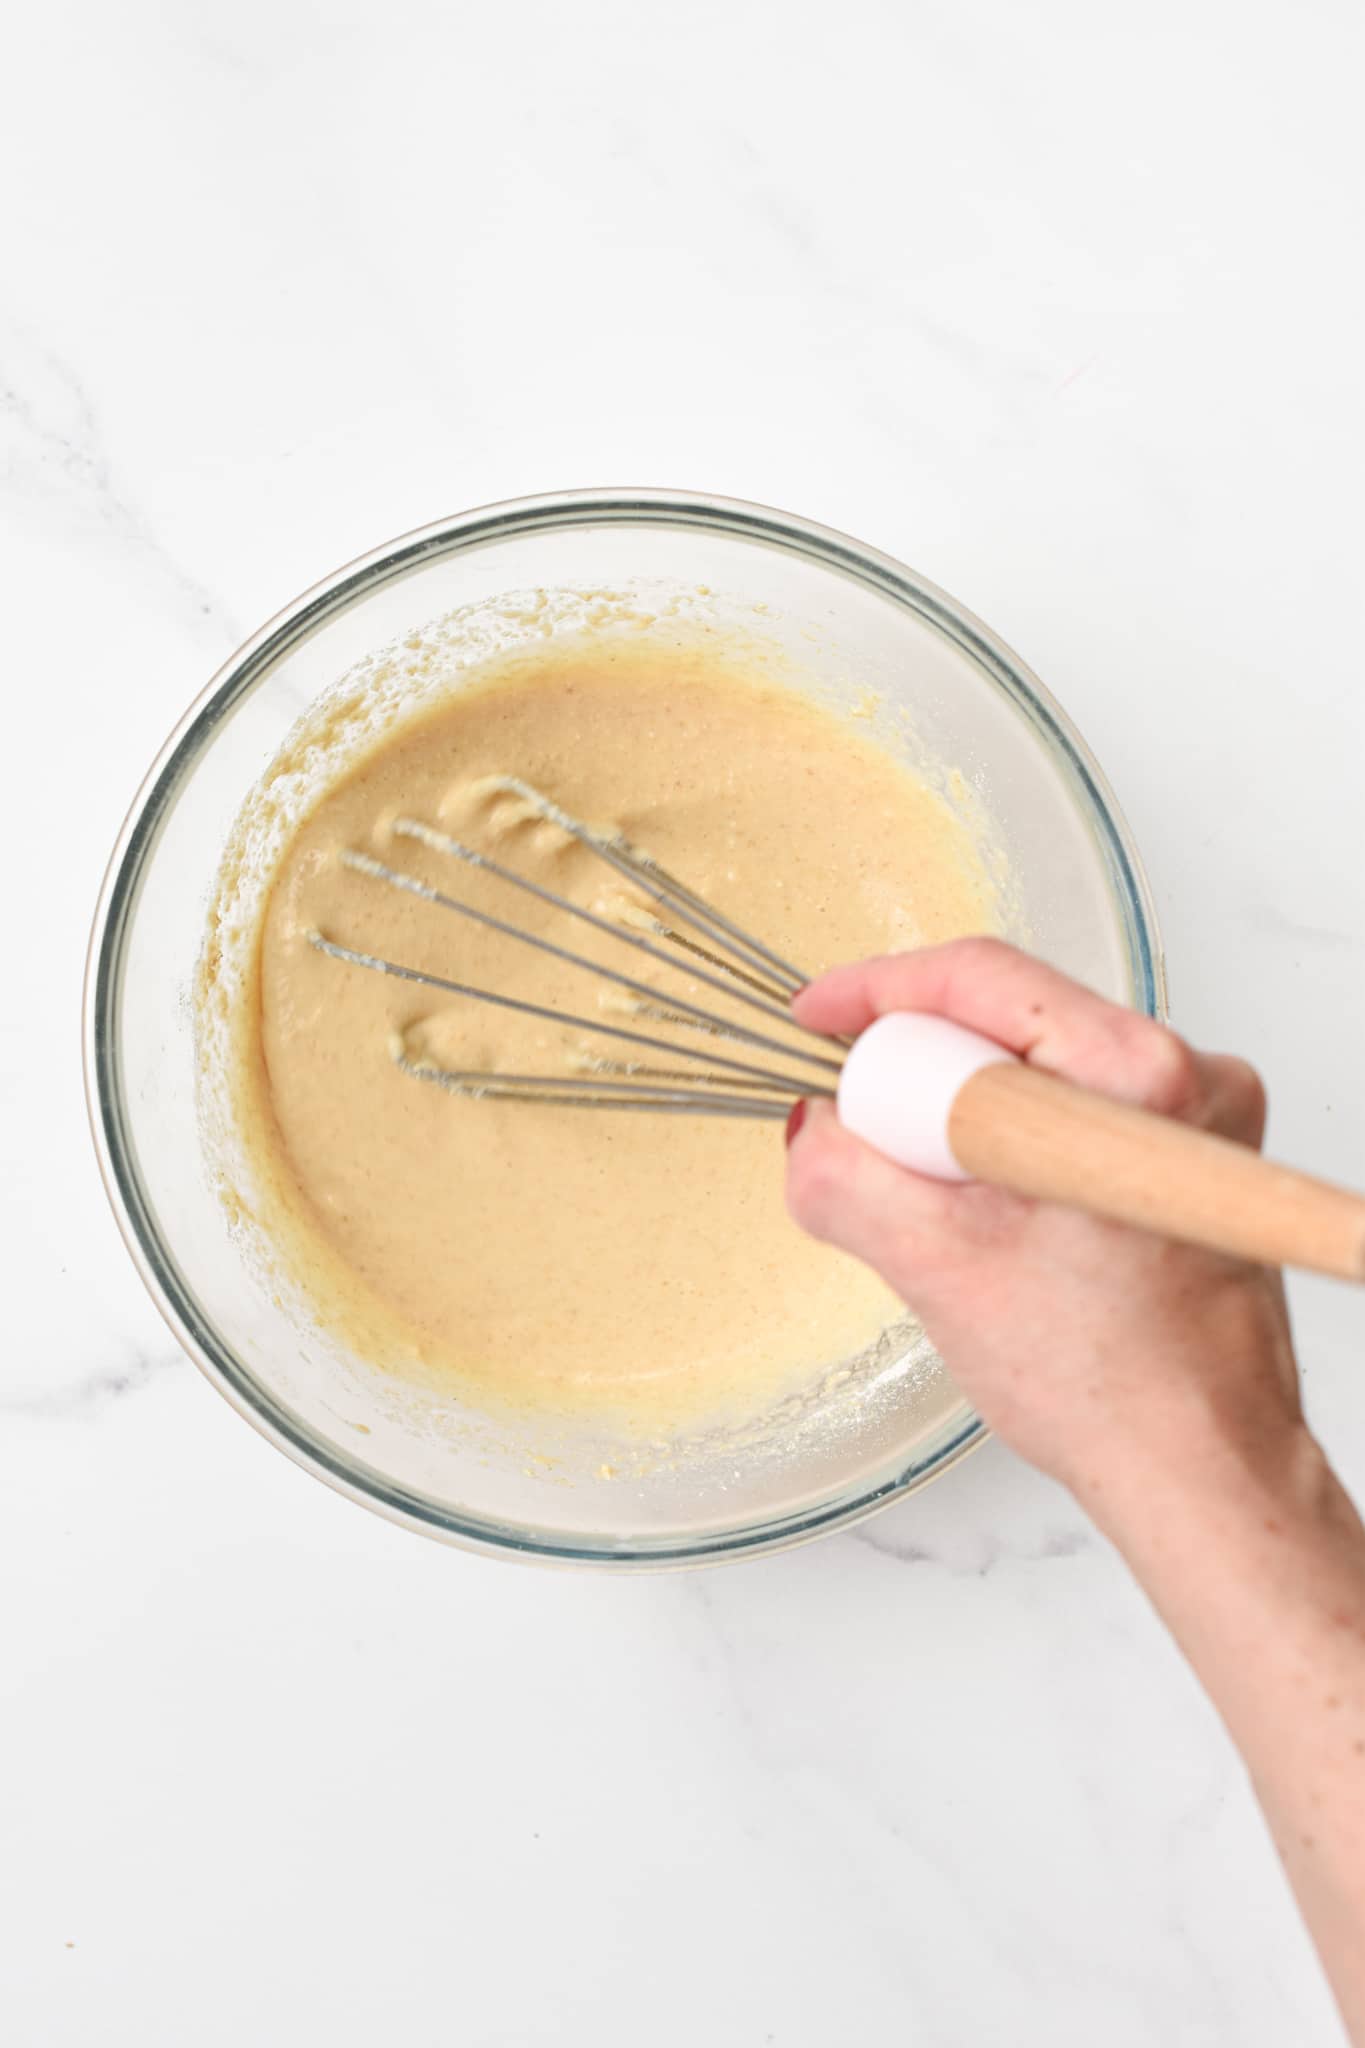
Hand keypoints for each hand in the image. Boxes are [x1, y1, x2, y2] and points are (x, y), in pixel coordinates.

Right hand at [785, 939, 1301, 1500]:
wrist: (1200, 1470)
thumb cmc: (1113, 1386)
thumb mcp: (934, 1267)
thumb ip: (844, 1177)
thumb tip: (811, 1129)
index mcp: (1135, 1077)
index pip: (979, 977)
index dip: (877, 992)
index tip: (818, 1018)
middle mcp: (1188, 1077)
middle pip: (1010, 1018)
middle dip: (921, 1073)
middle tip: (868, 1135)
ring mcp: (1200, 1117)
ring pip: (1037, 1068)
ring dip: (967, 1119)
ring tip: (947, 1209)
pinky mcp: (1195, 1156)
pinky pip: (1074, 1108)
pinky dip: (1015, 1145)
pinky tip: (998, 1221)